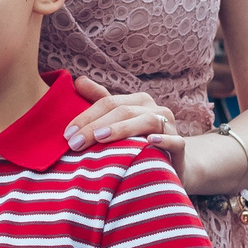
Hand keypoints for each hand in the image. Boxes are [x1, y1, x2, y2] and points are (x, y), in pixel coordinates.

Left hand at [64, 77, 181, 154]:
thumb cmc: (138, 143)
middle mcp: (155, 109)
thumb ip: (100, 102)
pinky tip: (149, 142)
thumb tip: (77, 81)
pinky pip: (176, 141)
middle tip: (75, 143)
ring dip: (123, 128)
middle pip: (123, 111)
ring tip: (101, 138)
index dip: (86, 116)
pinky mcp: (180, 147)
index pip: (108, 102)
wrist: (172, 166)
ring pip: (148, 121)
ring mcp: (169, 127)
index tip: (67, 134)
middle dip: (96, 126)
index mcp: (138, 101)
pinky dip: (163, 140)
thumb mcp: (118, 123)